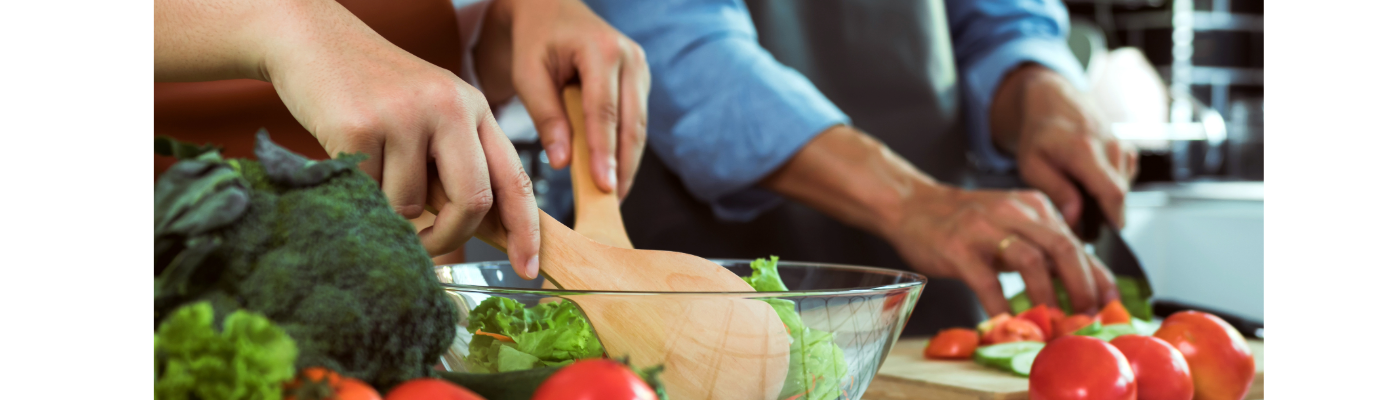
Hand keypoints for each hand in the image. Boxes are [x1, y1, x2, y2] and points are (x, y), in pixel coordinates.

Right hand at [263, 0, 539, 277]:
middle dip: (451, 236)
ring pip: (413, 205)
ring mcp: (405, 114)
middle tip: (428, 245)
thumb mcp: (432, 114)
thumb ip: (458, 162)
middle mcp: (450, 106)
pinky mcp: (359, 126)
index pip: (514, 178)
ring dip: (391, 207)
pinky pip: (370, 193)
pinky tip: (350, 154)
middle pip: (473, 200)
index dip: (526, 229)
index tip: (528, 268)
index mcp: (474, 107)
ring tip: (374, 166)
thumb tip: (483, 228)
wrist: (313, 40)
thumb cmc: (374, 89)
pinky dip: (360, 190)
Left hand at [474, 0, 649, 198]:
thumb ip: (545, 116)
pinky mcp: (640, 81)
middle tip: (613, 202)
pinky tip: (615, 172)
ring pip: (639, 127)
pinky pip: (636, 121)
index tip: (604, 186)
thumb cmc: (534, 40)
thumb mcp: (528, 73)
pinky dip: (626, 148)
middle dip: (624, 166)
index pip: (604, 112)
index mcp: (601, 50)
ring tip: (614, 196)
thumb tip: (563, 163)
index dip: (605, 153)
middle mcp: (630, 58)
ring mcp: (640, 68)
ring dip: (628, 162)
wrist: (549, 10)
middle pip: (631, 124)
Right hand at [882, 185, 1118, 315]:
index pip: (1074, 241)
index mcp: (1034, 206)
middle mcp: (1014, 211)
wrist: (914, 204)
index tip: (1109, 302)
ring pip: (1030, 261)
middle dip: (1081, 285)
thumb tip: (1083, 282)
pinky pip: (988, 282)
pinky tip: (1010, 322)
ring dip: (1047, 296)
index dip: (1096, 275)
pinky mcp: (959, 249)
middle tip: (1087, 315)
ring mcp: (985, 229)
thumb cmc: (967, 220)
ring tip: (1054, 321)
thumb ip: (1044, 247)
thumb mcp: (1012, 223)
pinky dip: (1003, 306)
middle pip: (1061, 247)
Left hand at [989, 64, 1137, 228]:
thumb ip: (1055, 191)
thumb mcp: (1032, 165)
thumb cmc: (1039, 134)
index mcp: (1085, 149)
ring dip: (1105, 200)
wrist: (1053, 102)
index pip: (1112, 191)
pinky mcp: (1126, 149)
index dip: (1114, 218)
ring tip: (1080, 198)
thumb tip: (1075, 218)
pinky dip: (1110, 187)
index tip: (1107, 236)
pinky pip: (1125, 178)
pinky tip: (1089, 183)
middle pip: (1121, 194)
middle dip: (1105, 215)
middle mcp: (1110, 146)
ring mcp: (1122, 146)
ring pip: (1124, 187)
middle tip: (1082, 225)